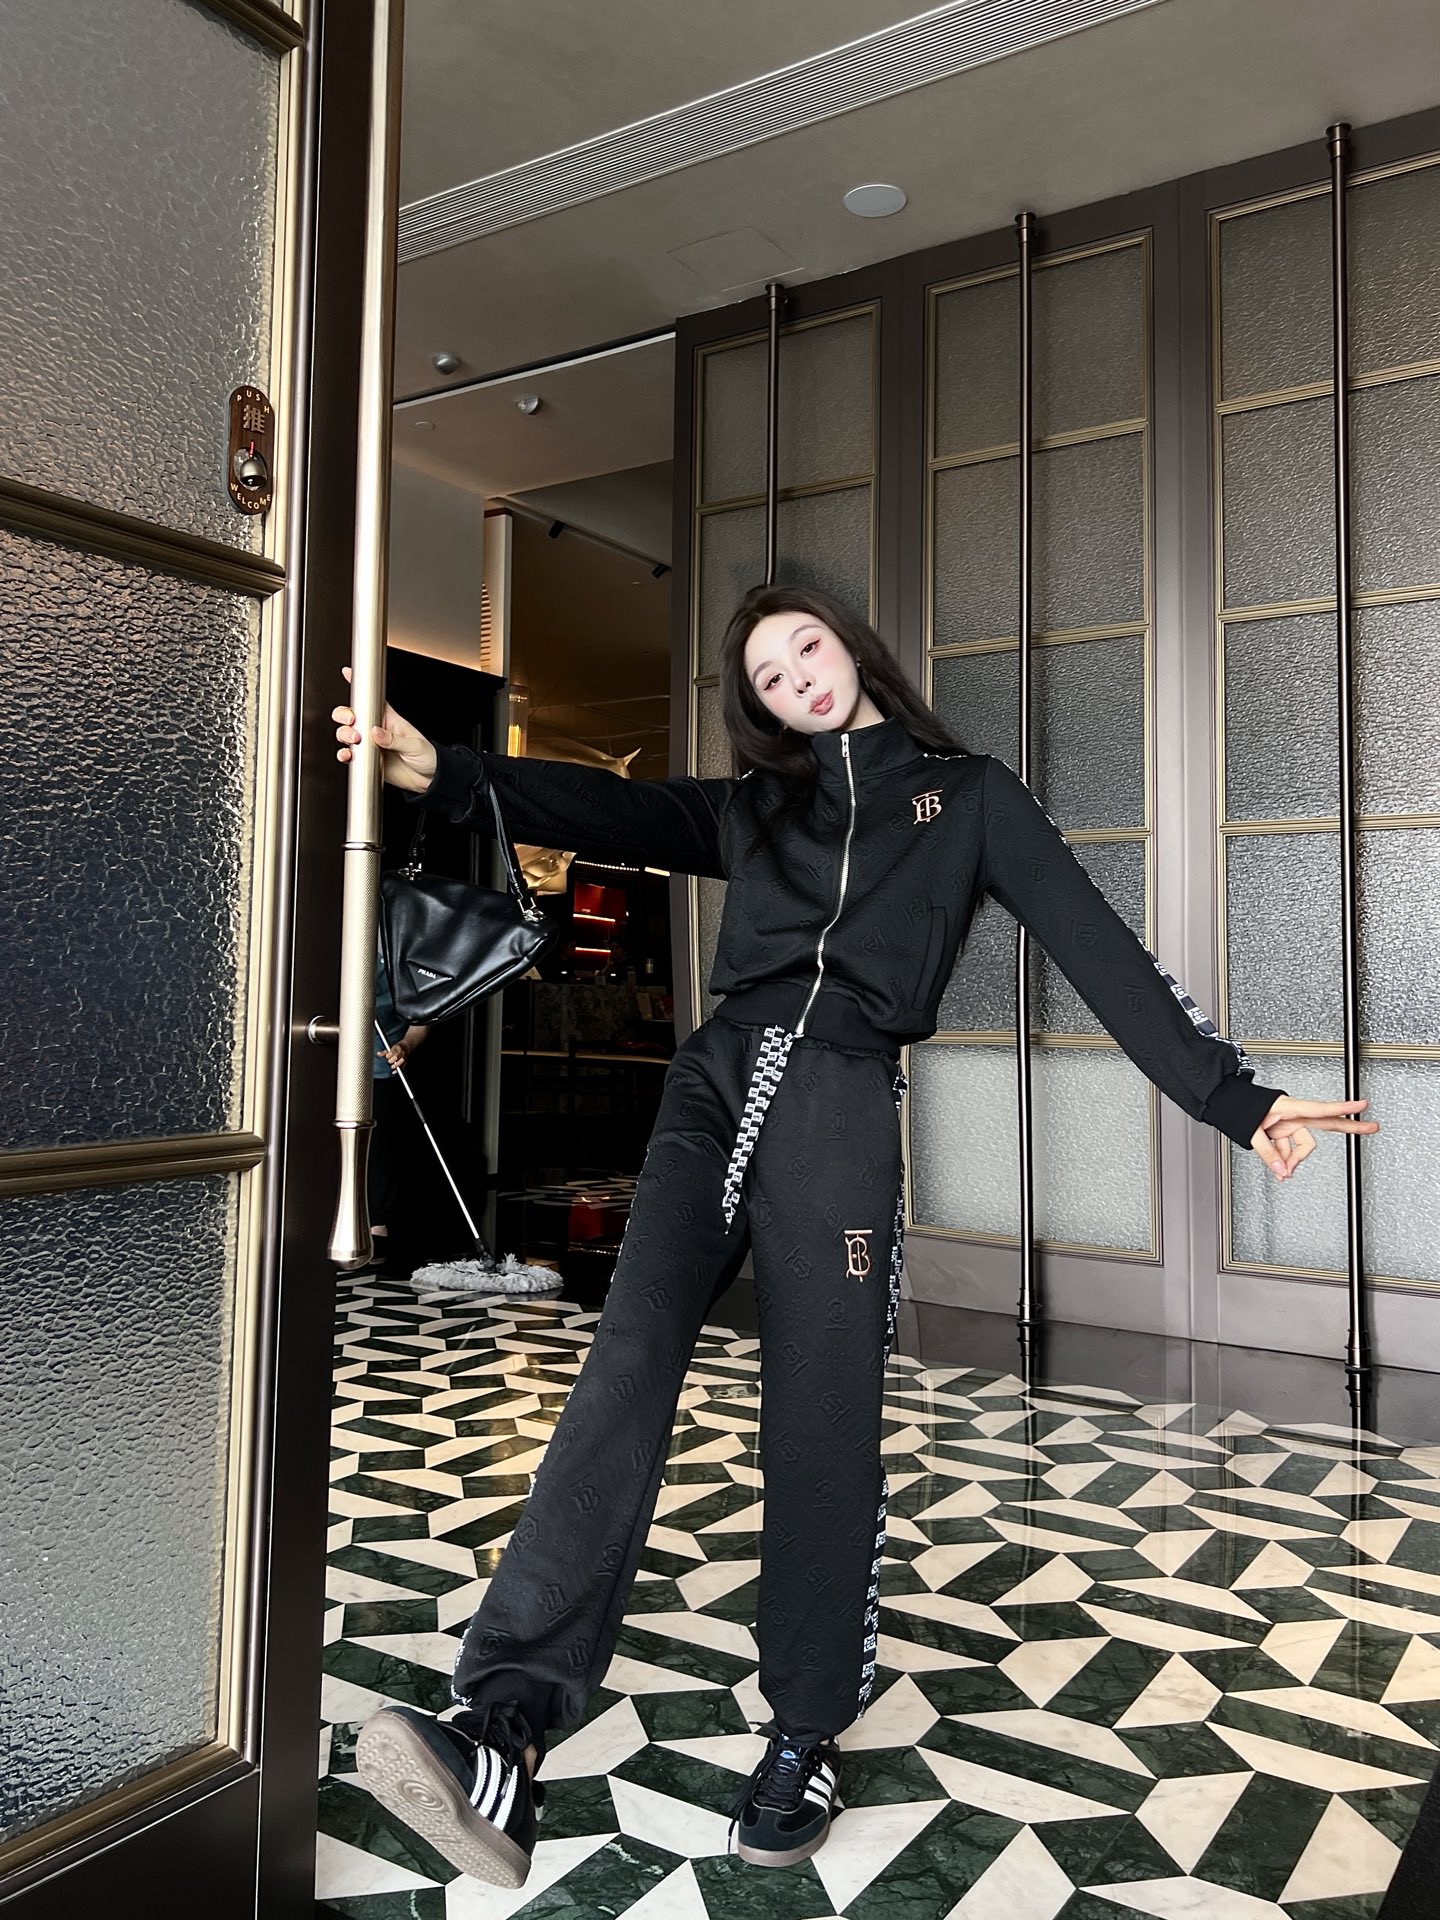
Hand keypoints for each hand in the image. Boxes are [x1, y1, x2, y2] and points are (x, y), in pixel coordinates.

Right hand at [333, 667, 437, 792]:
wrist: (428, 780)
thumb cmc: (427, 757)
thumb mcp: (415, 745)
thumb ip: (394, 739)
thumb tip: (376, 732)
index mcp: (389, 719)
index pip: (373, 699)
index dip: (360, 687)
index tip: (348, 674)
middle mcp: (377, 730)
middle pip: (352, 715)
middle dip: (345, 715)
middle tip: (352, 723)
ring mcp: (370, 744)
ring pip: (346, 733)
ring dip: (344, 735)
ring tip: (355, 741)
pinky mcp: (367, 760)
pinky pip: (350, 755)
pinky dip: (344, 755)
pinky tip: (348, 755)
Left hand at [380, 1042, 408, 1069]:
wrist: (404, 1047)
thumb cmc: (395, 1049)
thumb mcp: (389, 1049)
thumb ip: (384, 1052)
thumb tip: (378, 1053)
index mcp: (397, 1048)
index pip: (393, 1051)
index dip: (389, 1055)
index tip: (387, 1057)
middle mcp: (401, 1052)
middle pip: (397, 1056)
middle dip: (392, 1060)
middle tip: (389, 1061)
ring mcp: (404, 1057)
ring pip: (402, 1061)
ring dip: (397, 1065)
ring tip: (392, 1067)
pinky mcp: (405, 1061)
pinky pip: (403, 1066)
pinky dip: (399, 1069)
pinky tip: (394, 1071)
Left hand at [1251, 1096, 1378, 1182]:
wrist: (1226, 1102)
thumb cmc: (1239, 1107)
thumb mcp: (1251, 1131)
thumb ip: (1268, 1152)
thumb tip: (1282, 1169)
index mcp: (1289, 1107)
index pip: (1321, 1109)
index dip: (1343, 1108)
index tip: (1361, 1105)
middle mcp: (1294, 1114)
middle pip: (1326, 1123)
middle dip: (1349, 1127)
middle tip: (1372, 1126)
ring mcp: (1289, 1122)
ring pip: (1302, 1145)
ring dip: (1295, 1160)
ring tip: (1283, 1172)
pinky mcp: (1283, 1129)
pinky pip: (1290, 1147)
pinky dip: (1286, 1159)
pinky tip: (1280, 1169)